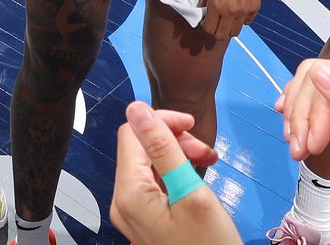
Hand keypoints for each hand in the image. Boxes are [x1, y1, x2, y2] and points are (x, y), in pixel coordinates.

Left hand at [110, 101, 239, 244]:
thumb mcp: (190, 192)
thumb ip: (163, 149)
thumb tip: (136, 108)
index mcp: (128, 192)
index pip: (132, 133)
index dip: (161, 121)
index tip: (193, 126)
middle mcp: (122, 201)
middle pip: (139, 148)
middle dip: (173, 140)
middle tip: (206, 152)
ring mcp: (132, 212)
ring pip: (148, 165)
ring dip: (177, 155)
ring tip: (207, 163)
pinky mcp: (145, 220)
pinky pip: (154, 184)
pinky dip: (175, 174)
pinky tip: (197, 178)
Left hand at [199, 0, 260, 40]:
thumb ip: (209, 0)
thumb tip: (207, 12)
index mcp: (216, 5)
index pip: (209, 29)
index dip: (206, 28)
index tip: (205, 24)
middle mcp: (230, 11)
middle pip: (223, 35)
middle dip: (217, 33)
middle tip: (215, 26)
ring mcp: (244, 11)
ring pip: (236, 32)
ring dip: (230, 28)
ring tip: (227, 20)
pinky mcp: (254, 7)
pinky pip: (248, 21)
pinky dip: (243, 20)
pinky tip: (239, 12)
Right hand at [272, 54, 329, 185]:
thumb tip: (320, 73)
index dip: (318, 110)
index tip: (311, 145)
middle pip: (321, 77)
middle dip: (305, 113)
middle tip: (299, 149)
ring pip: (315, 82)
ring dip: (300, 113)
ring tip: (296, 144)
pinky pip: (323, 93)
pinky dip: (306, 108)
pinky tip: (293, 120)